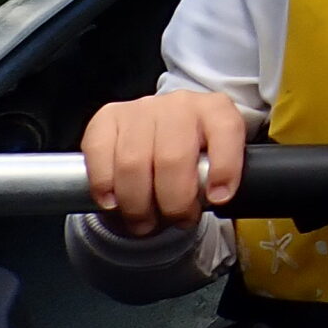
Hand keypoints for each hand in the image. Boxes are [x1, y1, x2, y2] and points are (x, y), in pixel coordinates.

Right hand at [80, 90, 244, 235]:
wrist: (160, 132)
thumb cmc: (192, 154)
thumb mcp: (215, 160)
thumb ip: (217, 177)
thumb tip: (213, 201)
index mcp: (215, 109)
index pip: (227, 129)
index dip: (224, 168)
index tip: (217, 198)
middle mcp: (179, 104)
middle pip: (173, 158)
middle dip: (174, 203)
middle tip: (175, 221)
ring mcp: (141, 108)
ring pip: (132, 163)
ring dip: (137, 206)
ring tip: (144, 223)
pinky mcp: (107, 117)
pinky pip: (100, 155)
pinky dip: (104, 187)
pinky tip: (113, 203)